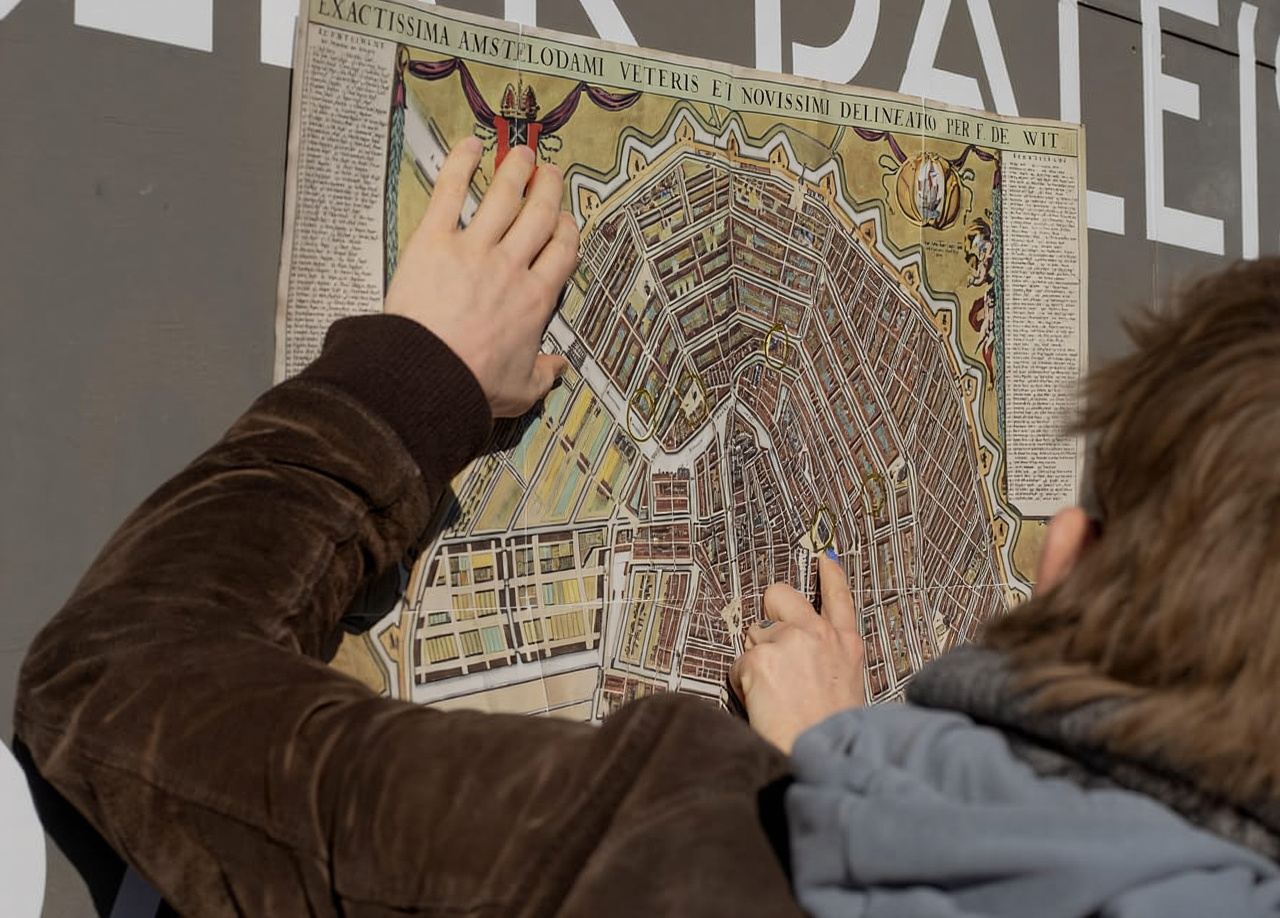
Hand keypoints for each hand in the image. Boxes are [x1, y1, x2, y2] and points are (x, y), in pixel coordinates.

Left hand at [385, 138, 577, 417]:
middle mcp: (512, 266)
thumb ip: (544, 375)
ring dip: (516, 170)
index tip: (566, 218)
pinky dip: (461, 165)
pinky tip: (470, 146)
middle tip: (549, 173)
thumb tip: (560, 369)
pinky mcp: (434, 241)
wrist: (427, 378)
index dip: (567, 229)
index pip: (562, 251)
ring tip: (522, 153)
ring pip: (504, 197)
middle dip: (548, 189)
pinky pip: (451, 194)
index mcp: (536, 299)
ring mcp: (474, 249)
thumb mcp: (521, 390)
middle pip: (540, 215)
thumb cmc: (472, 387)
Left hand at [730, 553, 865, 752]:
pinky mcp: (760, 657)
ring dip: (756, 662)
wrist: (824, 755)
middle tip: (770, 649)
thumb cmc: (832, 731)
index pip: (839, 596)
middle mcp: (818, 632)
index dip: (830, 574)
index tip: (824, 555)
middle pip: (778, 595)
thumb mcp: (847, 685)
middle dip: (768, 614)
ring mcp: (788, 641)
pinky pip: (738, 665)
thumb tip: (794, 651)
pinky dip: (743, 685)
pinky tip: (763, 706)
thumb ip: (826, 658)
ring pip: (753, 637)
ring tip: (775, 698)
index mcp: (846, 642)